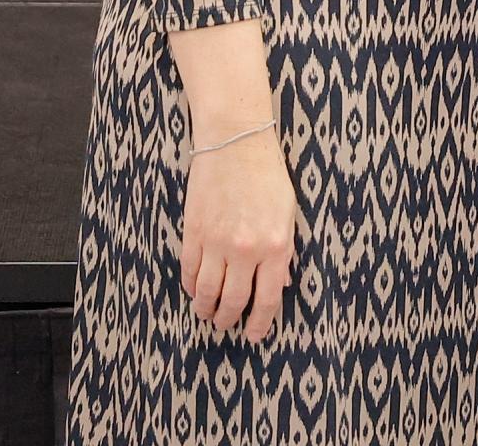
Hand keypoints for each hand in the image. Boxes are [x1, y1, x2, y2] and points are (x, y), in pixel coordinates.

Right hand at [180, 128, 297, 343]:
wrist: (235, 142)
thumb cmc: (268, 175)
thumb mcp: (287, 214)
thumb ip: (285, 252)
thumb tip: (279, 285)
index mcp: (276, 246)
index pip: (267, 299)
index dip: (260, 323)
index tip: (254, 336)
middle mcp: (246, 250)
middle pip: (233, 301)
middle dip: (229, 319)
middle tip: (226, 325)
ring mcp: (217, 243)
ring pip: (207, 293)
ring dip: (206, 309)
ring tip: (207, 314)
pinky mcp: (194, 233)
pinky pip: (190, 271)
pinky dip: (191, 286)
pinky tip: (195, 290)